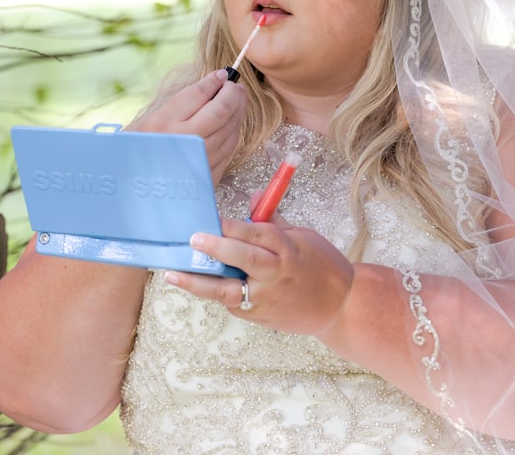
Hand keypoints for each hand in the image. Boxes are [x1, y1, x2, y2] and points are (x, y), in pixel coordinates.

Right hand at [124, 69, 244, 183]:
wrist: (134, 188)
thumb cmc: (141, 150)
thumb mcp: (150, 119)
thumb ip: (181, 101)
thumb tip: (215, 80)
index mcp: (165, 123)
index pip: (199, 94)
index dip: (215, 81)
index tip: (223, 74)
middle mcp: (186, 141)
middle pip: (222, 109)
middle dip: (234, 92)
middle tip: (235, 85)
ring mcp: (201, 160)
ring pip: (231, 128)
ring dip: (238, 110)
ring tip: (237, 99)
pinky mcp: (209, 176)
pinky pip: (231, 147)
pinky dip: (234, 130)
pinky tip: (232, 122)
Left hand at [165, 216, 353, 337]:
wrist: (341, 306)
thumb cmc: (322, 266)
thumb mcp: (303, 236)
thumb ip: (272, 221)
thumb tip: (253, 198)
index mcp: (288, 248)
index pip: (258, 234)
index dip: (234, 226)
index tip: (212, 219)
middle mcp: (276, 273)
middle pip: (244, 258)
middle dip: (217, 248)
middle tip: (193, 239)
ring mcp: (267, 298)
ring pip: (228, 290)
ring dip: (198, 283)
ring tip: (173, 274)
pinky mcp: (260, 316)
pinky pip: (234, 302)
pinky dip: (217, 293)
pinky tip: (197, 285)